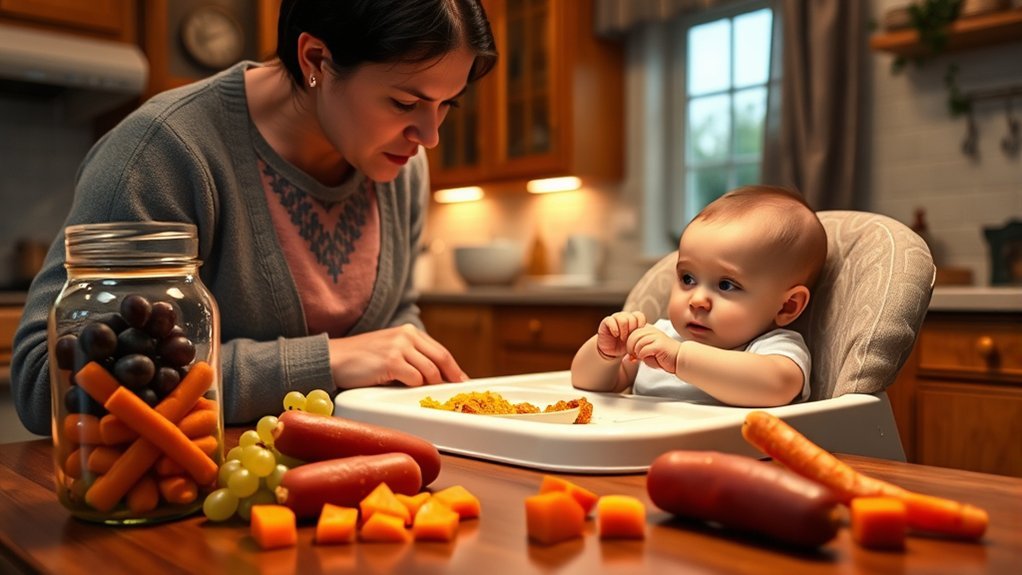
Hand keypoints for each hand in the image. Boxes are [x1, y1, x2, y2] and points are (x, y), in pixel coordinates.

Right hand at [327, 324, 468, 388]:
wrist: (334, 358)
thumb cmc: (362, 359)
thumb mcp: (391, 350)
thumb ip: (412, 357)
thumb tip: (435, 376)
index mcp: (409, 332)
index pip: (440, 350)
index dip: (453, 367)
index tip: (461, 380)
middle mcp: (406, 336)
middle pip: (440, 359)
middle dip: (451, 377)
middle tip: (455, 390)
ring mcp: (399, 347)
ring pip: (429, 371)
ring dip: (430, 385)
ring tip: (425, 393)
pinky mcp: (391, 361)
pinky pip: (414, 378)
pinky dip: (414, 386)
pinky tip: (406, 389)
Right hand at [595, 311, 646, 359]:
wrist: (612, 352)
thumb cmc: (625, 346)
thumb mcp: (636, 341)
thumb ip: (642, 336)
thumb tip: (649, 334)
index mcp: (632, 319)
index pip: (639, 315)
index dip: (640, 325)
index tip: (638, 335)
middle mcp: (624, 316)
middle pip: (632, 318)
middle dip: (632, 331)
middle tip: (629, 338)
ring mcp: (615, 318)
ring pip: (623, 320)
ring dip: (624, 331)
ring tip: (622, 338)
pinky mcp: (606, 322)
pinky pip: (611, 321)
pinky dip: (615, 329)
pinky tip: (615, 335)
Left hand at [626, 324, 681, 373]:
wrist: (678, 360)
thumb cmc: (662, 357)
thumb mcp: (647, 353)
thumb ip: (637, 352)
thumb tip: (626, 358)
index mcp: (648, 329)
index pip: (631, 332)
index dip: (628, 343)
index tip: (632, 352)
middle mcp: (652, 330)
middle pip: (632, 336)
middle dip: (630, 348)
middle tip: (635, 356)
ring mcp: (656, 336)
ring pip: (637, 343)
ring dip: (637, 352)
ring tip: (642, 357)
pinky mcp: (659, 344)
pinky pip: (643, 350)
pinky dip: (643, 356)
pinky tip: (648, 357)